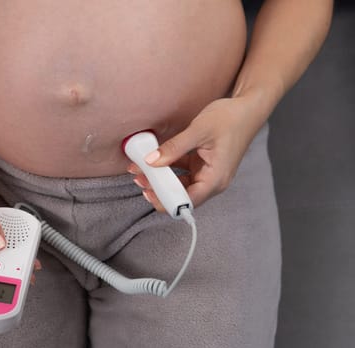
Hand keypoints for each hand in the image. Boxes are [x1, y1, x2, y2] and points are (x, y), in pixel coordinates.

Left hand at [128, 96, 264, 208]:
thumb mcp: (198, 131)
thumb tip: (151, 162)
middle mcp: (213, 181)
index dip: (167, 200)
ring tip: (140, 172)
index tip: (148, 193)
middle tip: (138, 179)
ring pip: (181, 184)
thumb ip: (174, 148)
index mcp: (216, 178)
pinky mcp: (203, 165)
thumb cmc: (231, 118)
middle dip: (160, 189)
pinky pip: (183, 172)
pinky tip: (153, 161)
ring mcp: (208, 173)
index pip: (189, 200)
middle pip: (183, 194)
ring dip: (162, 179)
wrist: (248, 107)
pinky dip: (168, 168)